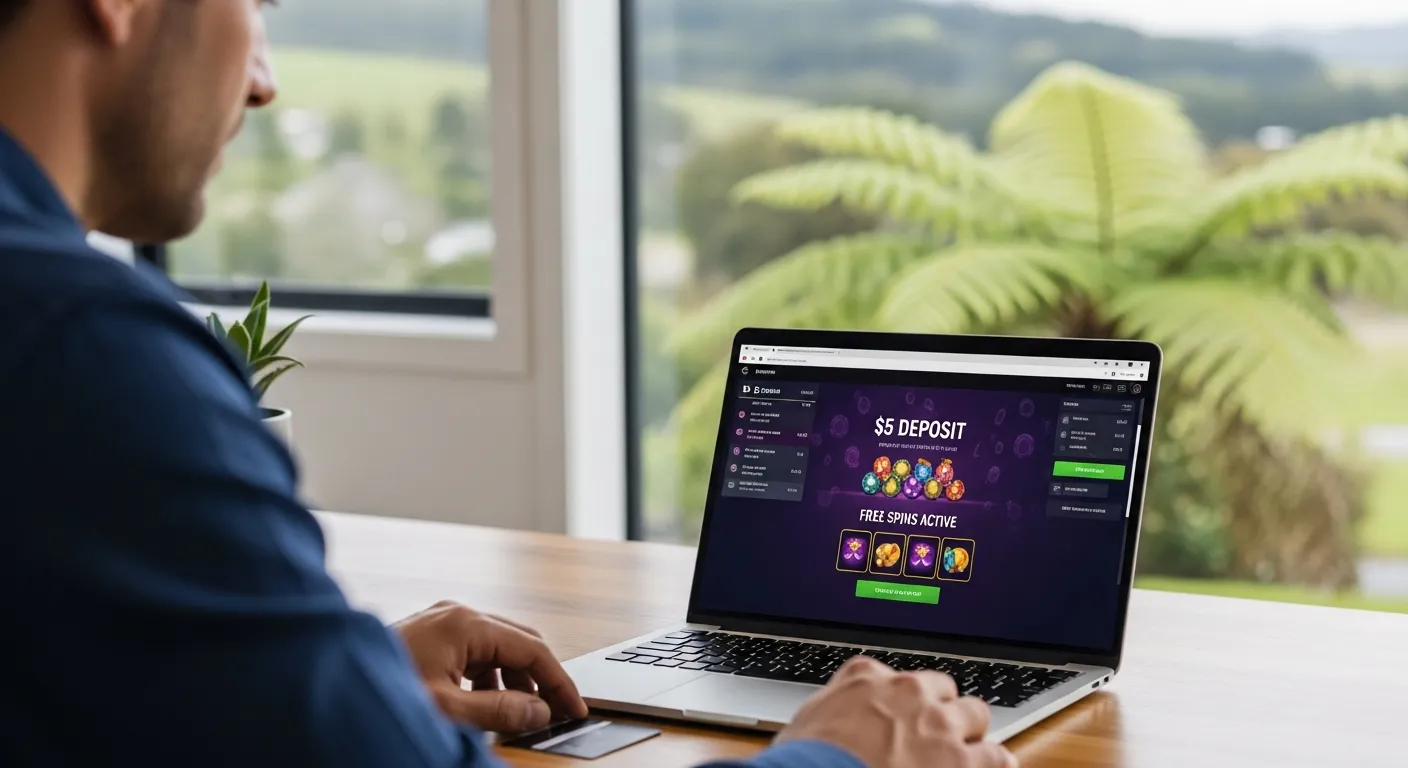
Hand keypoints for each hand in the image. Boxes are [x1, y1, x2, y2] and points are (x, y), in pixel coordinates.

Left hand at [393, 601, 587, 732]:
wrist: (322, 683)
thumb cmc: (382, 692)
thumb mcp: (447, 709)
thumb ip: (499, 711)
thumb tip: (539, 711)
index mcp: (466, 623)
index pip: (532, 649)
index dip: (559, 682)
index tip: (575, 708)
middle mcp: (457, 614)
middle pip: (519, 644)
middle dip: (539, 680)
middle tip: (554, 714)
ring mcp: (442, 622)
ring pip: (498, 650)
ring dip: (513, 682)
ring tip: (516, 717)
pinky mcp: (430, 635)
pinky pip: (475, 654)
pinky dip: (489, 679)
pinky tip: (484, 705)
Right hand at [777, 657, 1016, 767]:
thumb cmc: (805, 759)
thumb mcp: (807, 720)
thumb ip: (834, 708)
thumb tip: (833, 718)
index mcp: (867, 677)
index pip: (899, 677)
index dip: (906, 700)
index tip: (905, 713)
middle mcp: (908, 693)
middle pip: (944, 690)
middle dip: (943, 711)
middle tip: (936, 735)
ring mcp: (938, 725)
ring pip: (975, 716)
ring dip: (970, 734)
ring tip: (967, 751)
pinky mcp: (961, 760)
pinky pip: (997, 755)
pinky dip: (995, 761)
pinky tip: (992, 766)